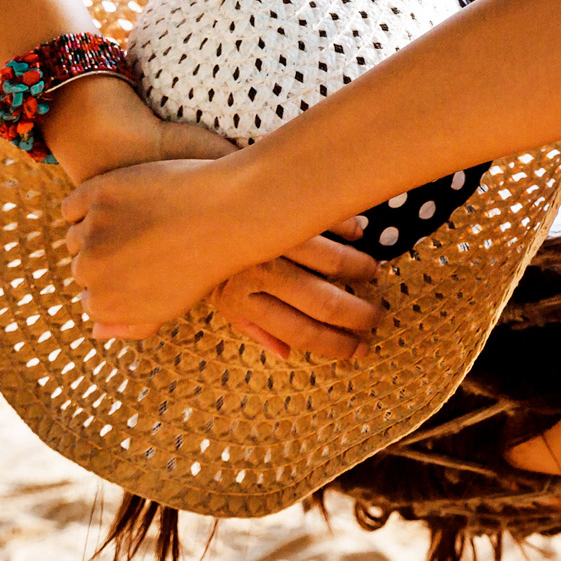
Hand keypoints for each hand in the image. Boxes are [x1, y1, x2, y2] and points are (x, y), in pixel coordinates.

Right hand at [63, 155, 265, 331]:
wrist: (229, 215)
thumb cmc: (205, 261)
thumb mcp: (171, 306)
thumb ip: (130, 324)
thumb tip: (95, 332)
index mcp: (105, 306)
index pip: (91, 298)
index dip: (120, 279)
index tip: (148, 265)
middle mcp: (89, 273)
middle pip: (82, 266)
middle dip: (107, 255)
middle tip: (149, 240)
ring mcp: (90, 232)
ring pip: (76, 235)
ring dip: (98, 229)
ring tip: (142, 222)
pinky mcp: (94, 195)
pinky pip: (72, 207)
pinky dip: (88, 204)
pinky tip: (122, 203)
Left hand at [210, 218, 384, 358]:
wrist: (183, 205)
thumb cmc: (204, 258)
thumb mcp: (220, 298)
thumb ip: (254, 328)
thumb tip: (287, 355)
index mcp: (240, 302)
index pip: (300, 332)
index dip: (336, 345)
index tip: (361, 349)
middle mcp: (258, 271)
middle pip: (323, 303)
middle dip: (359, 314)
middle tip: (376, 316)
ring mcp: (270, 236)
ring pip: (332, 260)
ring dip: (359, 268)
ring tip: (372, 272)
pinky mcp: (279, 204)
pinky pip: (327, 220)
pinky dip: (348, 228)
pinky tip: (358, 234)